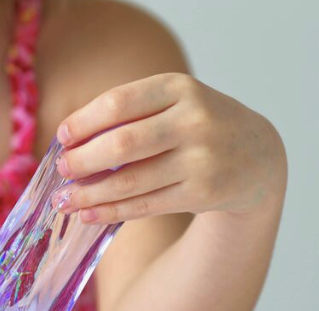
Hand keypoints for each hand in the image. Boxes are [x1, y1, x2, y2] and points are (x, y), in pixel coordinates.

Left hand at [51, 73, 286, 223]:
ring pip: (130, 181)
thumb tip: (69, 144)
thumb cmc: (197, 126)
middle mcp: (193, 121)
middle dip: (82, 161)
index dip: (83, 122)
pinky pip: (145, 206)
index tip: (61, 137)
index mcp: (178, 88)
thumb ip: (129, 115)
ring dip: (89, 194)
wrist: (257, 156)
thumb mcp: (172, 103)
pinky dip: (110, 212)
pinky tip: (88, 214)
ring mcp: (200, 159)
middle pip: (122, 144)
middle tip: (61, 171)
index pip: (118, 102)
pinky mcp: (203, 193)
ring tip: (63, 200)